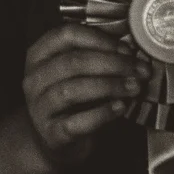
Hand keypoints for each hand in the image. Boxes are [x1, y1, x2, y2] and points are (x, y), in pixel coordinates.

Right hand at [17, 23, 147, 173]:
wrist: (56, 138)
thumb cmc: (73, 100)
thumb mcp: (78, 73)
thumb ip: (97, 57)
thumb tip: (131, 49)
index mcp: (39, 56)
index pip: (65, 35)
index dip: (100, 39)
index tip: (127, 50)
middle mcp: (34, 79)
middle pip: (72, 62)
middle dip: (113, 64)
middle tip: (140, 70)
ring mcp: (38, 107)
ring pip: (72, 90)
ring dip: (109, 86)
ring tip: (135, 88)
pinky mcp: (51, 132)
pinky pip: (77, 121)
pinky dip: (102, 113)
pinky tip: (121, 107)